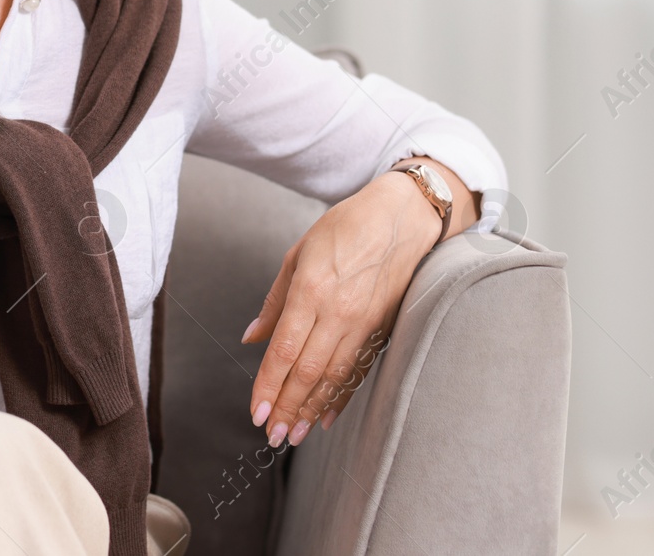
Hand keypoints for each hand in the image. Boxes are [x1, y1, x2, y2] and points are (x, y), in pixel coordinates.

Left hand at [240, 170, 441, 446]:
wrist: (402, 217)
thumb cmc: (344, 228)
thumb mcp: (298, 254)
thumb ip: (274, 302)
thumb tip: (251, 338)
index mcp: (311, 291)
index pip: (284, 351)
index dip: (269, 386)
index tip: (256, 413)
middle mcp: (339, 313)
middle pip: (309, 372)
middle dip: (288, 408)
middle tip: (272, 436)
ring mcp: (365, 323)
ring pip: (335, 377)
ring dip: (312, 409)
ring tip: (295, 435)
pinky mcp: (383, 329)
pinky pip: (359, 370)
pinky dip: (342, 396)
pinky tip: (327, 416)